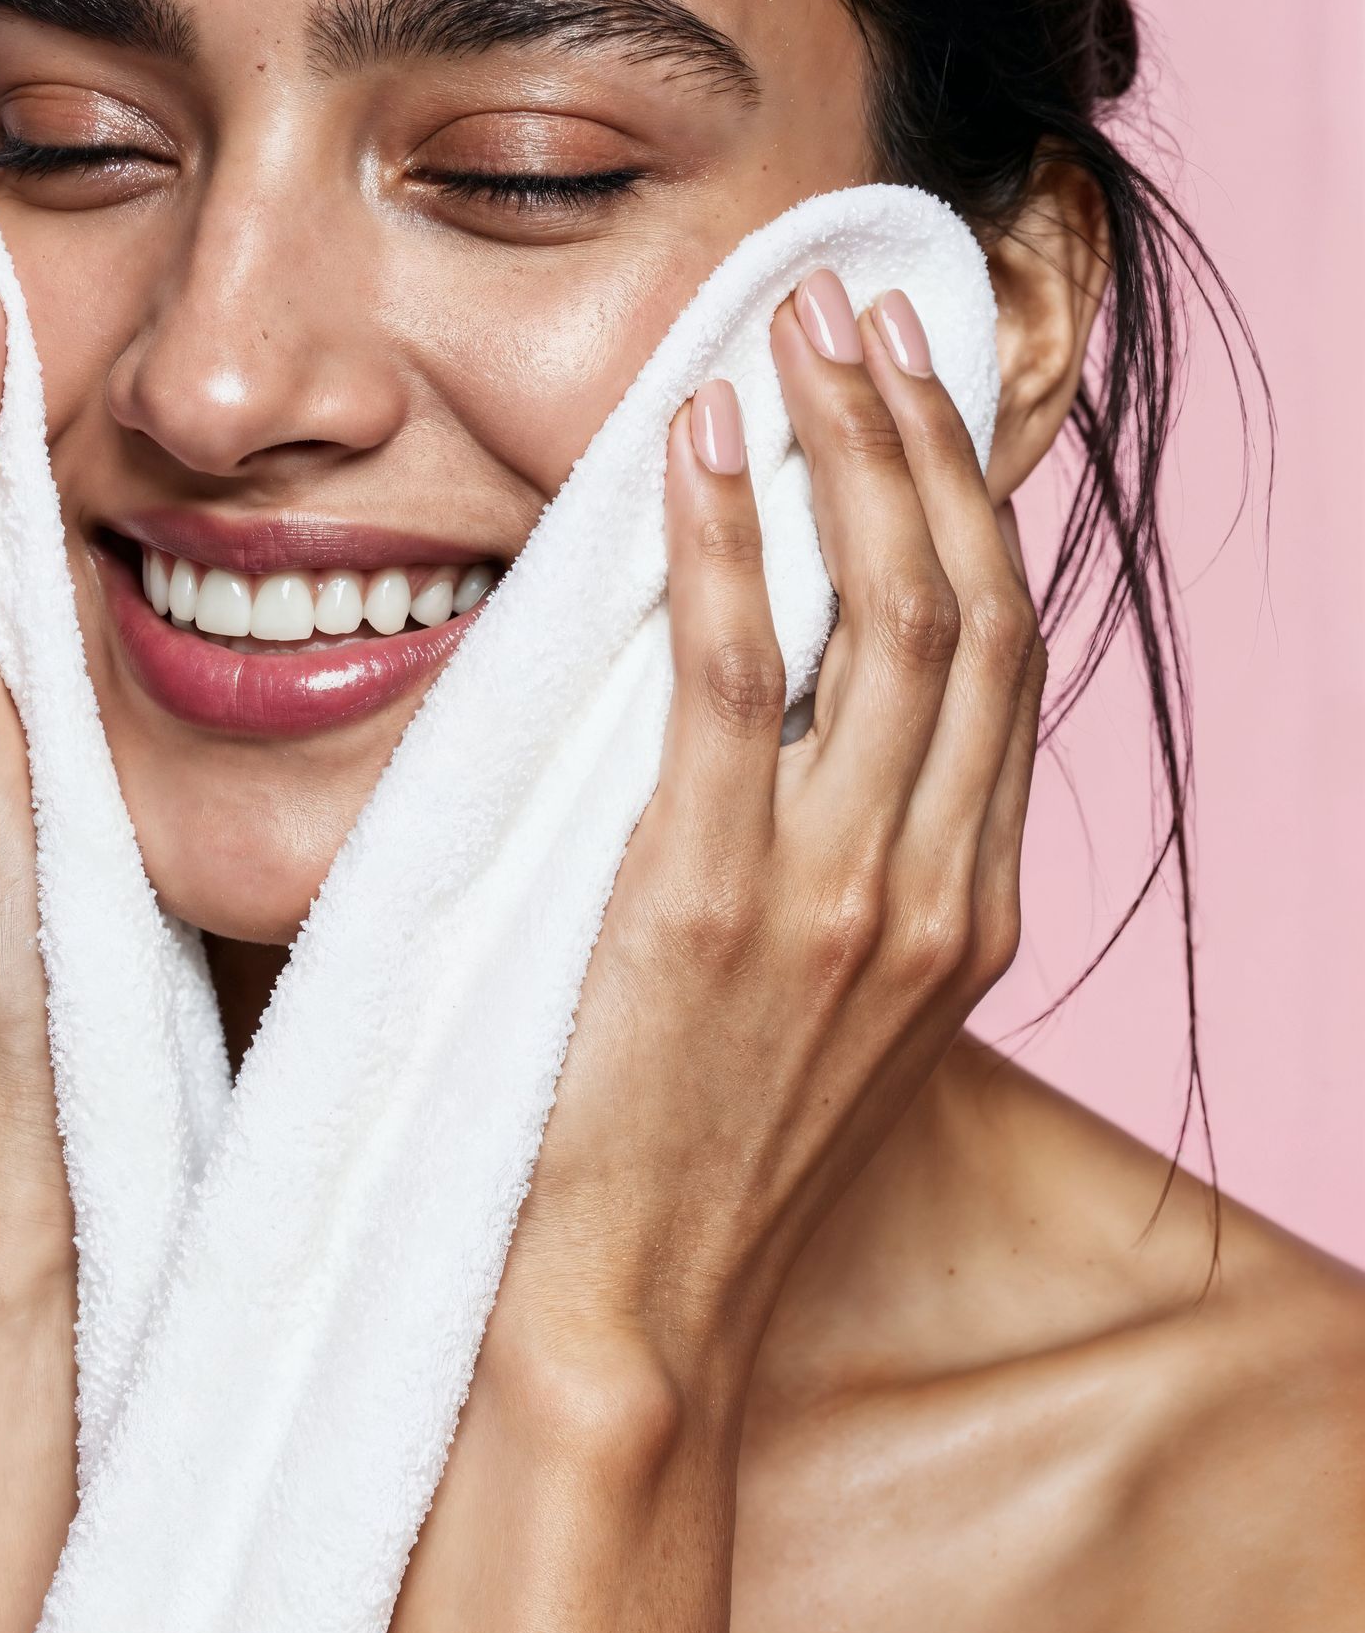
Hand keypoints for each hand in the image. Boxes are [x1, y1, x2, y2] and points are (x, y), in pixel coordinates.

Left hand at [500, 267, 1045, 1391]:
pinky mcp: (711, 906)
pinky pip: (732, 681)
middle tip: (855, 311)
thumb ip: (843, 866)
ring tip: (791, 332)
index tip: (913, 386)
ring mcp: (840, 898)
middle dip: (920, 436)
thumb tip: (785, 725)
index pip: (1002, 657)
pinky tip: (689, 446)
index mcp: (970, 908)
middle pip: (968, 606)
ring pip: (884, 619)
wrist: (629, 1321)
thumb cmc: (698, 1159)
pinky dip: (720, 546)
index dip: (964, 501)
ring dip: (842, 452)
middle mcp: (937, 890)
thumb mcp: (822, 1009)